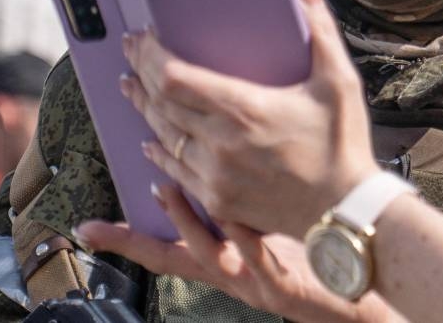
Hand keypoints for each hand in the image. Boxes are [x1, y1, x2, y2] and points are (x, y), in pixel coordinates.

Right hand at [75, 184, 400, 322]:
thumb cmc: (313, 253)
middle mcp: (228, 275)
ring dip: (185, 220)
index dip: (126, 239)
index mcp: (221, 262)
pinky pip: (258, 258)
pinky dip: (243, 237)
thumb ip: (244, 203)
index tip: (86, 229)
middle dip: (134, 238)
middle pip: (172, 257)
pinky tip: (235, 215)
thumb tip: (224, 154)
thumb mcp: (269, 232)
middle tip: (105, 212)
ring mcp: (252, 282)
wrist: (355, 284)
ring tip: (164, 187)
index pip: (164, 250)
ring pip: (209, 253)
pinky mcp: (282, 288)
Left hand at [120, 0, 380, 236]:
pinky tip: (150, 141)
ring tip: (132, 86)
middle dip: (140, 72)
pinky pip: (175, 172)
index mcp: (245, 108)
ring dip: (143, 108)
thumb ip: (321, 28)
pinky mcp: (218, 199)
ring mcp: (215, 175)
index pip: (173, 77)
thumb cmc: (343, 144)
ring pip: (162, 136)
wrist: (345, 210)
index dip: (149, 54)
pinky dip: (159, 151)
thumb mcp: (339, 80)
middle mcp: (221, 142)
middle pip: (160, 103)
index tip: (141, 37)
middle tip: (131, 52)